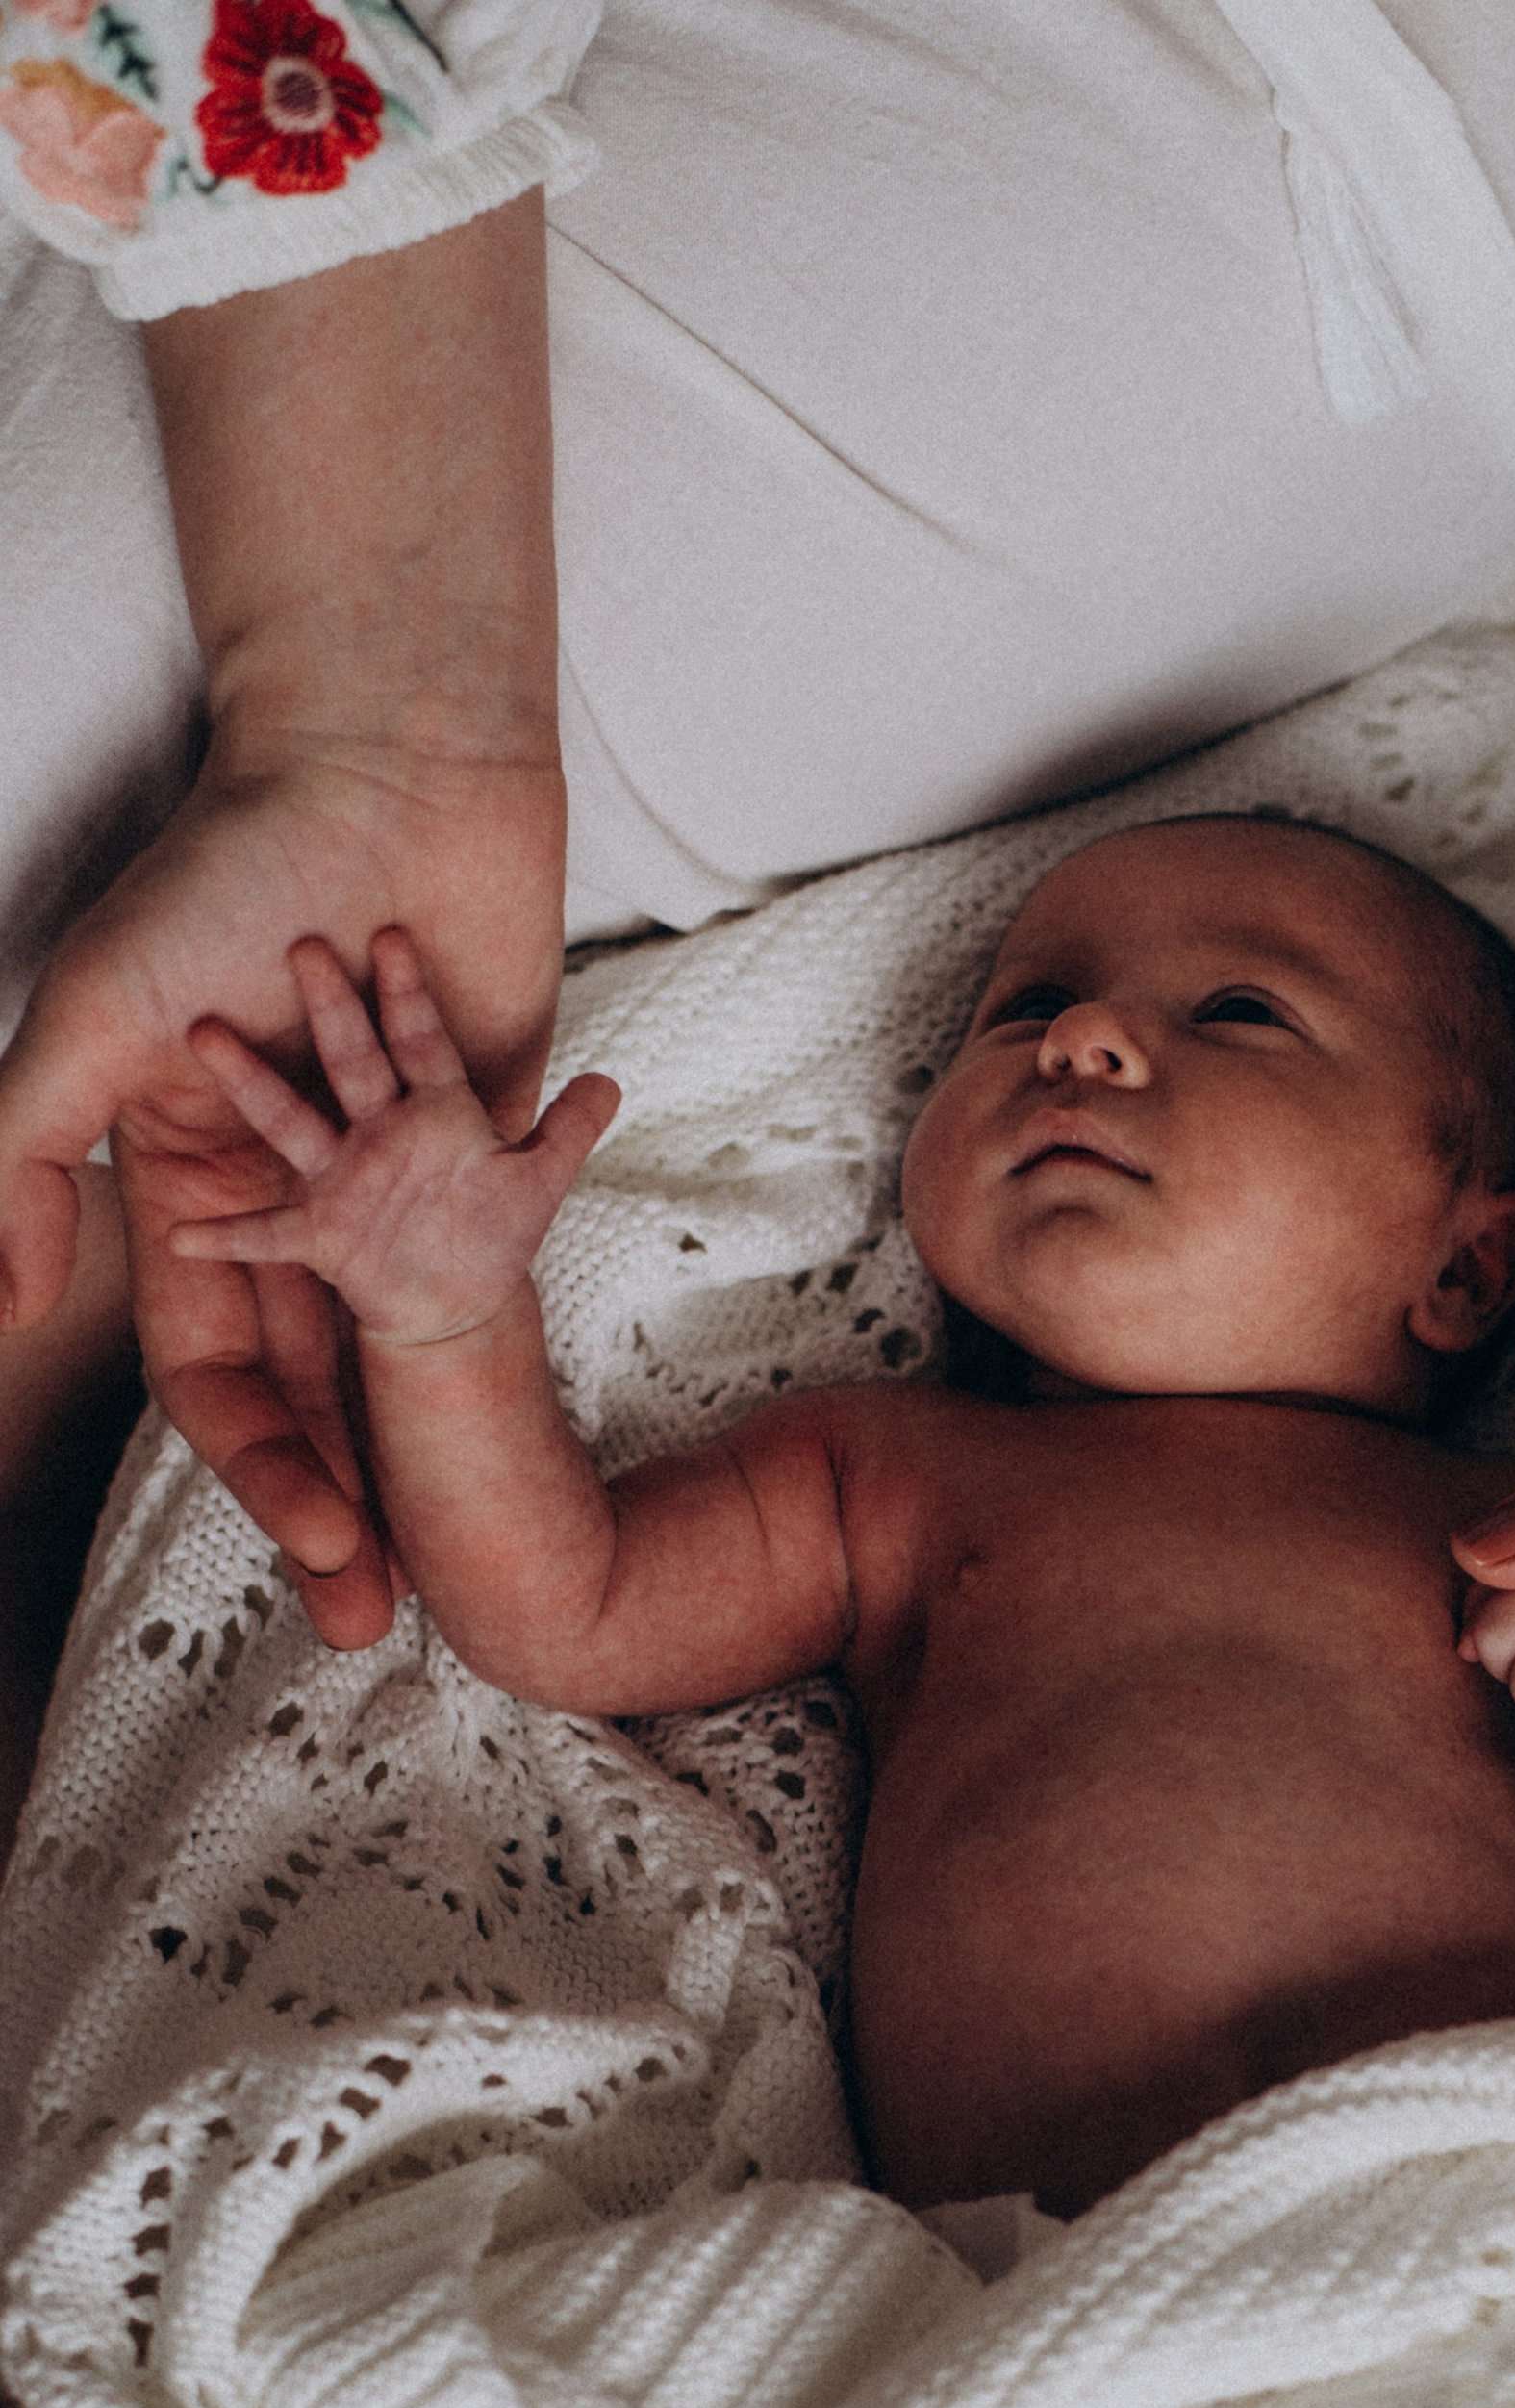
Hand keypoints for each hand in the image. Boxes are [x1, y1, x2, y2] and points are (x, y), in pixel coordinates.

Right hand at [1, 732, 568, 1644]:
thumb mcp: (98, 1021)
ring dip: (430, 1455)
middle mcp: (291, 1198)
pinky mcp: (483, 1139)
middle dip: (345, 1501)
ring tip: (473, 1566)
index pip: (219, 1369)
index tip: (318, 1549)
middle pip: (319, 1389)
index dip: (262, 1465)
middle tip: (383, 1614)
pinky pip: (503, 1253)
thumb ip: (27, 1153)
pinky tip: (546, 1439)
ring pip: (407, 1348)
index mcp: (194, 1188)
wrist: (381, 770)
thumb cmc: (224, 881)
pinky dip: (520, 1331)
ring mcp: (389, 1177)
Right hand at [174, 927, 617, 1346]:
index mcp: (435, 1111)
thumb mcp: (540, 1181)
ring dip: (252, 1081)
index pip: (421, 1040)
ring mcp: (344, 1178)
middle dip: (332, 1008)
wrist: (456, 1302)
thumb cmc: (492, 1234)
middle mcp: (379, 1132)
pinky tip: (183, 1236)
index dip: (410, 995)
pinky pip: (268, 1232)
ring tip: (205, 1032)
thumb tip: (613, 1082)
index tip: (394, 935)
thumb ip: (570, 1131)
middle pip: (353, 1059)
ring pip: (292, 1118)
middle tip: (302, 944)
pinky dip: (228, 1235)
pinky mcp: (322, 1234)